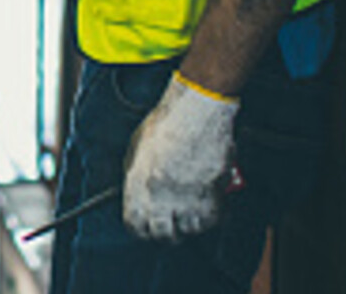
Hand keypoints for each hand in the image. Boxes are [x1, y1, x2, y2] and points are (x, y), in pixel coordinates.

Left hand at [123, 73, 238, 240]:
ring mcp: (186, 198)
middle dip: (168, 233)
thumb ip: (135, 176)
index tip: (149, 228)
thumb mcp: (137, 149)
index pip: (135, 225)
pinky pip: (211, 220)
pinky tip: (208, 205)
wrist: (195, 111)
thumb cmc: (166, 124)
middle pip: (163, 234)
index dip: (143, 229)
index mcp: (137, 185)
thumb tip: (137, 196)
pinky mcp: (211, 194)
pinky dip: (210, 216)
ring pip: (189, 230)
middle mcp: (160, 196)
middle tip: (173, 226)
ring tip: (191, 212)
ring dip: (190, 224)